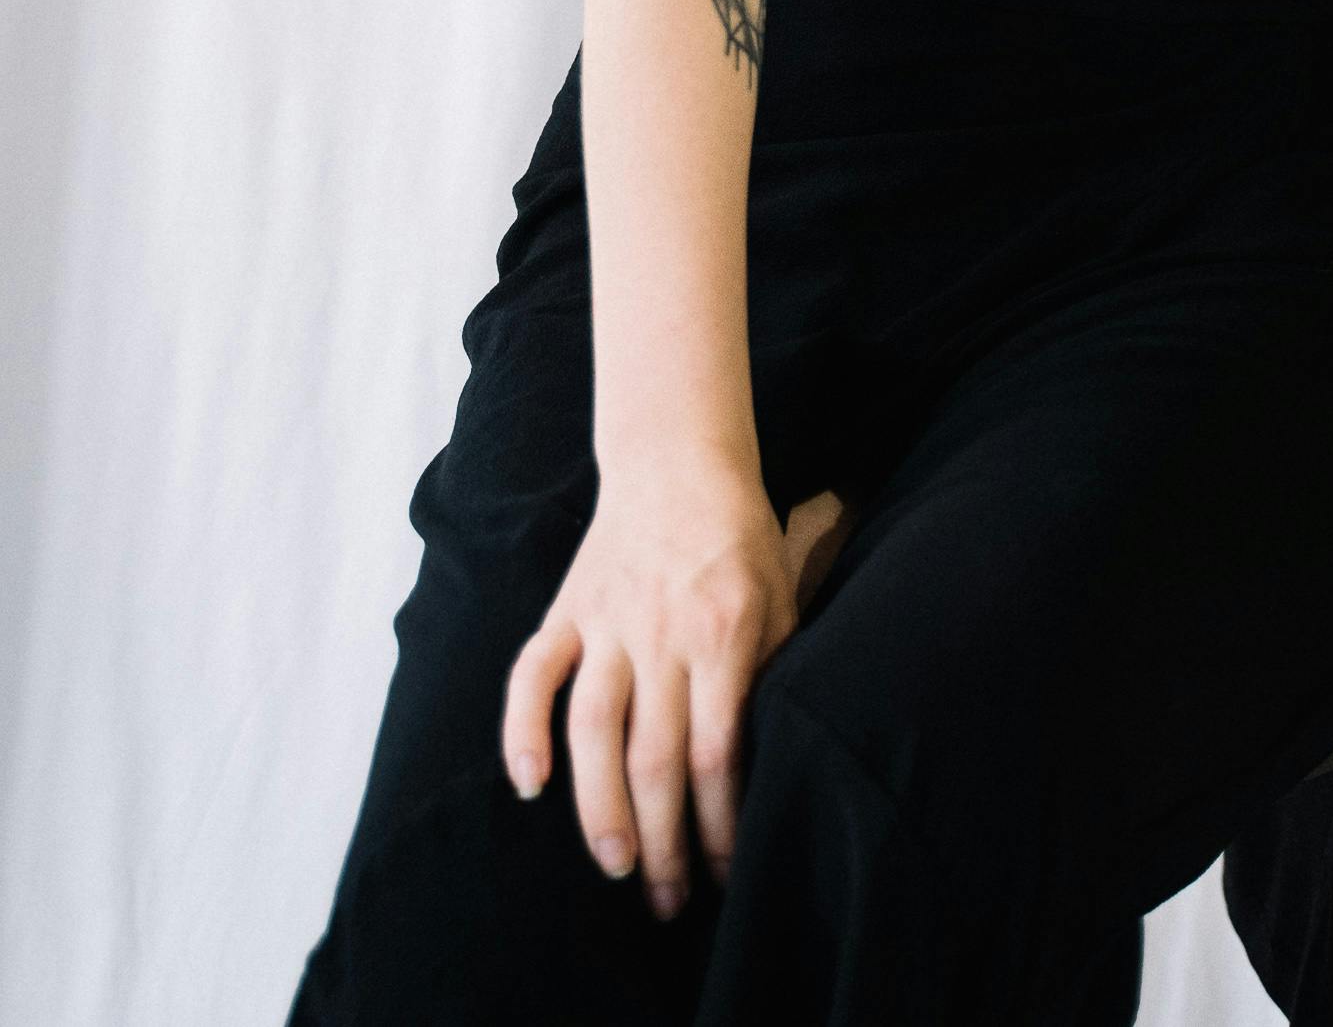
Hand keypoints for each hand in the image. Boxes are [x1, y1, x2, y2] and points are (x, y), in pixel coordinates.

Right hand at [501, 455, 849, 917]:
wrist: (679, 459)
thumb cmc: (741, 538)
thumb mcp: (782, 597)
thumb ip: (772, 673)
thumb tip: (769, 764)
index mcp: (724, 631)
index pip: (719, 751)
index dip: (720, 822)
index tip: (725, 871)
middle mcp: (662, 632)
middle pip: (655, 756)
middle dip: (663, 840)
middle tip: (666, 900)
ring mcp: (608, 620)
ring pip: (593, 728)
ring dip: (598, 806)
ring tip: (615, 864)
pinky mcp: (567, 608)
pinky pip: (533, 673)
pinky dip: (522, 727)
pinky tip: (527, 783)